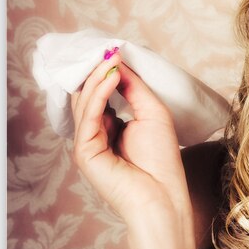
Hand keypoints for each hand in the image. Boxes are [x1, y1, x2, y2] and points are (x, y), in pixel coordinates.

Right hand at [71, 51, 196, 248]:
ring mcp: (88, 144)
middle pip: (89, 96)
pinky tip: (111, 78)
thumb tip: (118, 64)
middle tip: (110, 52)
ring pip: (85, 103)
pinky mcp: (85, 153)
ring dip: (99, 79)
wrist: (163, 195)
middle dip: (98, 72)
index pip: (101, 95)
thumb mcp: (152, 112)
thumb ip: (134, 89)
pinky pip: (88, 117)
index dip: (106, 73)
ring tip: (112, 61)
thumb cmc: (162, 160)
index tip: (115, 53)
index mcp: (111, 127)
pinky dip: (99, 94)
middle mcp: (96, 134)